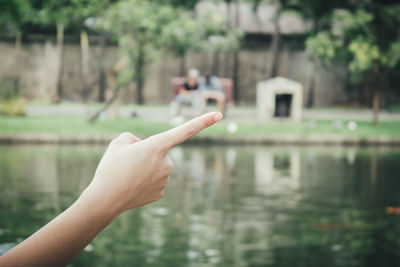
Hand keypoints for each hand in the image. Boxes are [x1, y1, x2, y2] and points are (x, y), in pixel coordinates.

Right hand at [82, 111, 222, 216]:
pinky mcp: (161, 192)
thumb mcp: (117, 143)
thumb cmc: (110, 169)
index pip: (186, 130)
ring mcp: (165, 179)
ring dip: (145, 167)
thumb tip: (142, 146)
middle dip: (146, 153)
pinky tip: (133, 186)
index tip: (219, 115)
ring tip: (127, 175)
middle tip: (127, 163)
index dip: (203, 122)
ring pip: (157, 166)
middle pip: (159, 151)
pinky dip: (145, 181)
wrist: (104, 200)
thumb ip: (132, 138)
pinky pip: (155, 180)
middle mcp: (167, 162)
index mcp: (158, 146)